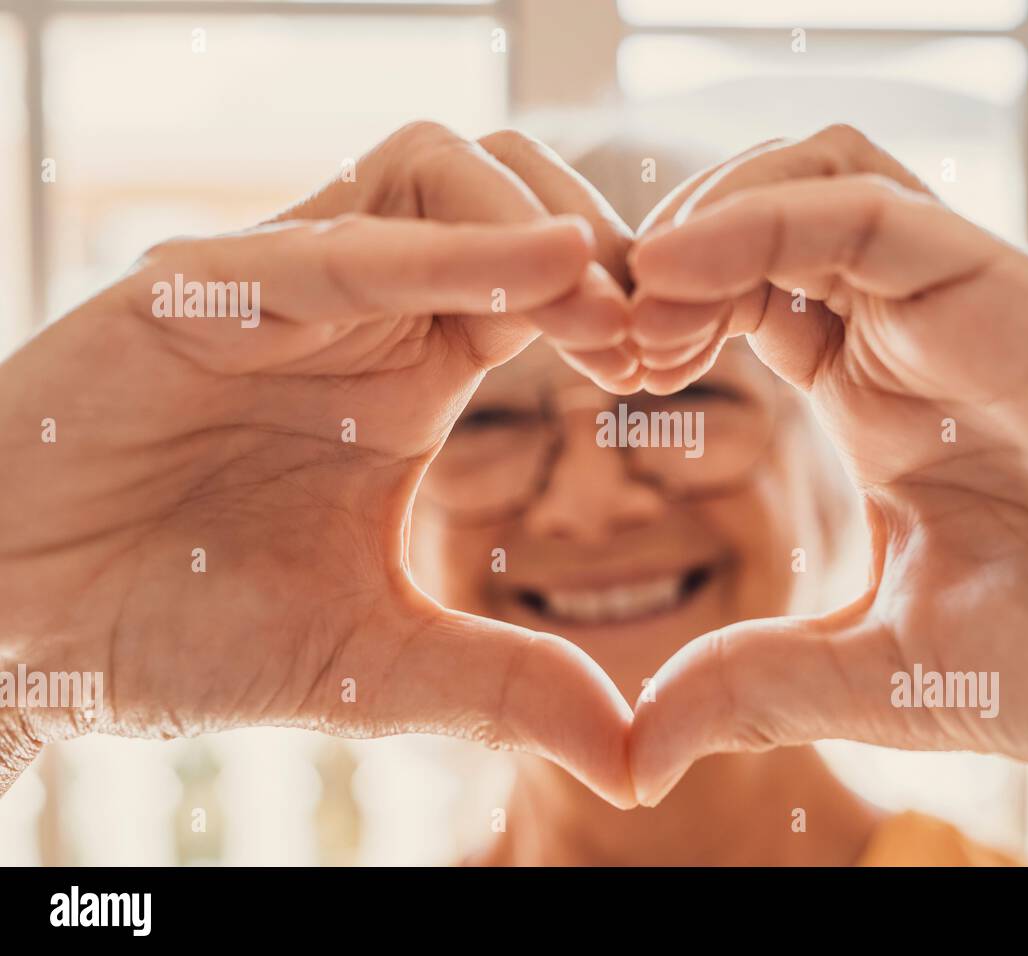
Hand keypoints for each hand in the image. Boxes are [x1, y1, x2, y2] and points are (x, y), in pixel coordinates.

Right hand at [0, 122, 636, 806]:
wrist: (19, 635)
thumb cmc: (182, 632)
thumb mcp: (375, 666)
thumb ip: (504, 691)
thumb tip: (638, 762)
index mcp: (410, 373)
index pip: (544, 285)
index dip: (621, 308)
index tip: (676, 370)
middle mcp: (357, 311)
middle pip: (510, 194)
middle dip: (604, 246)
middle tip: (661, 334)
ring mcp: (278, 287)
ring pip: (436, 171)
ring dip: (538, 221)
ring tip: (603, 311)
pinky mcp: (195, 289)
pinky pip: (338, 240)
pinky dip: (444, 250)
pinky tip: (541, 271)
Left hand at [626, 125, 1027, 824]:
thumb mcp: (882, 676)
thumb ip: (754, 688)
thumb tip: (633, 757)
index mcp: (880, 407)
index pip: (746, 303)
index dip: (664, 318)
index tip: (608, 381)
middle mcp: (911, 340)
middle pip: (761, 223)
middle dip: (664, 261)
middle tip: (604, 336)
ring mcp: (956, 307)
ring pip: (806, 180)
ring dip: (704, 220)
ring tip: (644, 303)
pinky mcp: (1006, 287)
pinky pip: (863, 207)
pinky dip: (760, 216)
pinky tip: (678, 266)